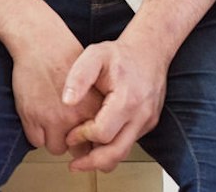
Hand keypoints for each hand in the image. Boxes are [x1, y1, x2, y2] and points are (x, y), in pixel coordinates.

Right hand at [7, 13, 102, 160]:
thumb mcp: (91, 81)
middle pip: (79, 150)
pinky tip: (37, 117)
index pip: (98, 142)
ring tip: (51, 121)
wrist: (40, 41)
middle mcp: (74, 117)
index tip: (86, 134)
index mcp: (93, 108)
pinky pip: (36, 141)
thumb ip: (95, 107)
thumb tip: (99, 128)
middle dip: (74, 143)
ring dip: (54, 138)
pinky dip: (36, 133)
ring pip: (56, 148)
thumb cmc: (65, 56)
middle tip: (68, 128)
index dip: (92, 140)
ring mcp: (51, 119)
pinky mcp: (31, 117)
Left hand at [60, 37, 169, 171]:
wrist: (149, 51)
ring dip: (103, 158)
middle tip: (74, 165)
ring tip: (83, 159)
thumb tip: (66, 100)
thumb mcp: (94, 55)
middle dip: (93, 162)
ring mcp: (147, 121)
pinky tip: (97, 143)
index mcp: (127, 100)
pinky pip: (129, 142)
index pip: (102, 133)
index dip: (82, 136)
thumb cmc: (119, 54)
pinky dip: (113, 147)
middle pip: (117, 152)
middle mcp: (141, 115)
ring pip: (124, 151)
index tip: (70, 134)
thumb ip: (79, 76)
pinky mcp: (148, 123)